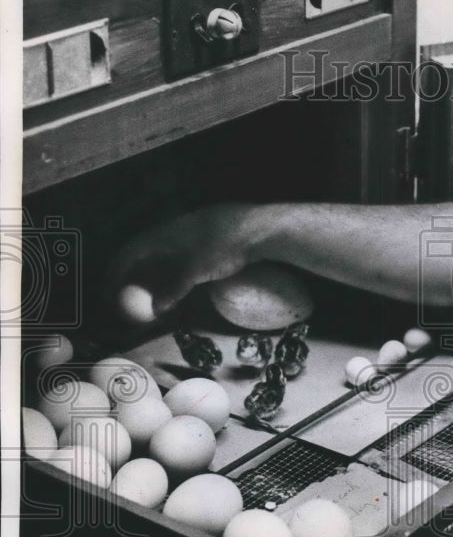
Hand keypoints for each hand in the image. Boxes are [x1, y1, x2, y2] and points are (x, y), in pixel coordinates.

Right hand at [110, 203, 267, 318]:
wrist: (259, 227)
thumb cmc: (224, 244)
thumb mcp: (195, 269)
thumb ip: (173, 289)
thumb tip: (155, 310)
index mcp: (162, 233)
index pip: (128, 253)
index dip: (115, 275)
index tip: (108, 295)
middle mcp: (171, 231)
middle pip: (142, 256)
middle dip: (131, 278)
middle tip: (125, 301)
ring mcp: (188, 235)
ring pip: (160, 258)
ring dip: (151, 278)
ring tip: (147, 299)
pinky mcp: (204, 240)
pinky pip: (177, 259)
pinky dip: (170, 274)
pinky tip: (175, 287)